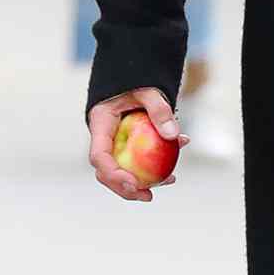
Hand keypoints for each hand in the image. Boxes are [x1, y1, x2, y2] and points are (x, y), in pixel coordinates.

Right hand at [87, 87, 190, 201]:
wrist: (134, 78)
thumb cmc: (137, 81)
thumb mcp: (148, 91)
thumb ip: (159, 110)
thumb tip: (175, 136)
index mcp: (100, 124)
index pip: (99, 156)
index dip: (113, 174)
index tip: (133, 183)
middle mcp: (104, 138)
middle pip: (106, 171)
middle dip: (125, 188)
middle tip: (148, 196)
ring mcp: (115, 144)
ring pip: (121, 171)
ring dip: (142, 183)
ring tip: (169, 182)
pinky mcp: (127, 146)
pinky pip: (137, 163)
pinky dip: (154, 169)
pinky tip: (173, 171)